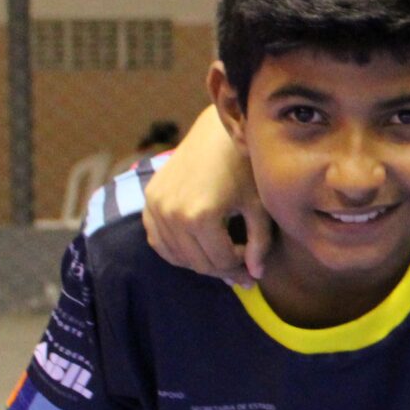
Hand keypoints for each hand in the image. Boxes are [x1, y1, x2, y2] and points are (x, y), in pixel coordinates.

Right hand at [141, 116, 268, 282]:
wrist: (216, 133)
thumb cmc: (244, 167)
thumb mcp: (259, 206)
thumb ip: (259, 244)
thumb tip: (254, 276)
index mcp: (201, 216)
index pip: (220, 262)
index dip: (239, 269)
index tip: (252, 267)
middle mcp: (172, 213)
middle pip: (198, 263)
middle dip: (222, 269)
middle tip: (240, 268)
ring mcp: (156, 206)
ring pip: (178, 256)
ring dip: (201, 261)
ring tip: (223, 254)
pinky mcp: (149, 200)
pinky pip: (159, 240)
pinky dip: (177, 250)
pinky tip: (198, 246)